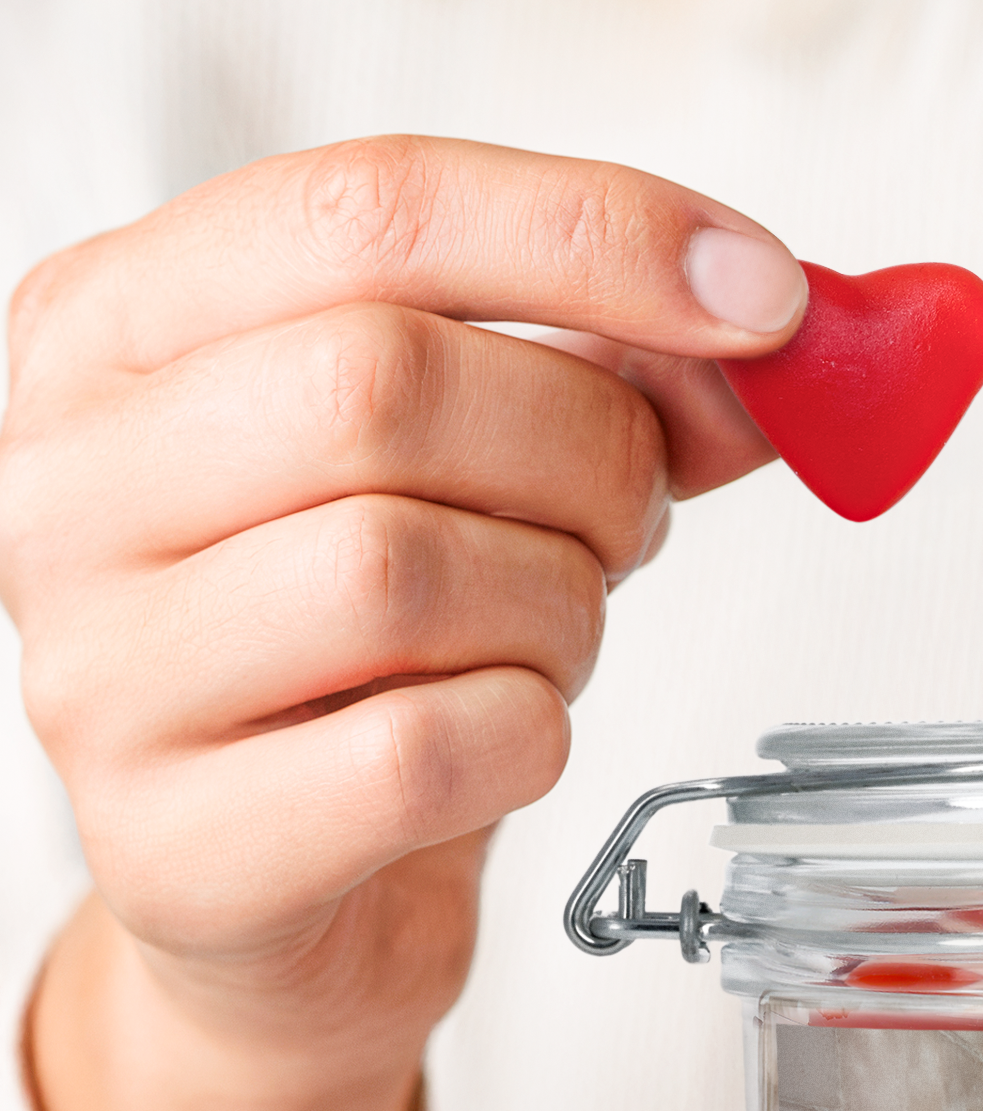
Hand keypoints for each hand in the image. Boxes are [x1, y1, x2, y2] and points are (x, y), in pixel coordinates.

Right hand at [0, 136, 804, 1110]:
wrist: (297, 900)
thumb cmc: (376, 663)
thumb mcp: (484, 474)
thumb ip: (621, 381)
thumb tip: (782, 337)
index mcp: (120, 330)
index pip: (367, 210)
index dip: (596, 235)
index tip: (767, 294)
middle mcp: (67, 483)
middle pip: (384, 385)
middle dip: (589, 455)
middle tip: (631, 521)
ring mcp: (100, 673)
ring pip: (403, 571)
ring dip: (559, 611)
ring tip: (545, 638)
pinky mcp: (181, 847)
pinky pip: (428, 751)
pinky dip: (529, 738)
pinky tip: (502, 740)